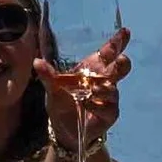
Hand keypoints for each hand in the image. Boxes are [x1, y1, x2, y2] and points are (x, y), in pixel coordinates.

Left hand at [39, 25, 129, 161]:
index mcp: (93, 68)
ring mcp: (110, 97)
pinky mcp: (110, 113)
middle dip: (122, 63)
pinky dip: (98, 105)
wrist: (64, 129)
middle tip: (121, 60)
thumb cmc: (62, 102)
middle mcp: (105, 80)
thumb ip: (48, 76)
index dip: (117, 42)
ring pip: (113, 88)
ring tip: (92, 90)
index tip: (125, 32)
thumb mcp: (53, 88)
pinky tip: (88, 104)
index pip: (108, 52)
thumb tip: (37, 62)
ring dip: (103, 88)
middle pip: (120, 68)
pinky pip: (108, 107)